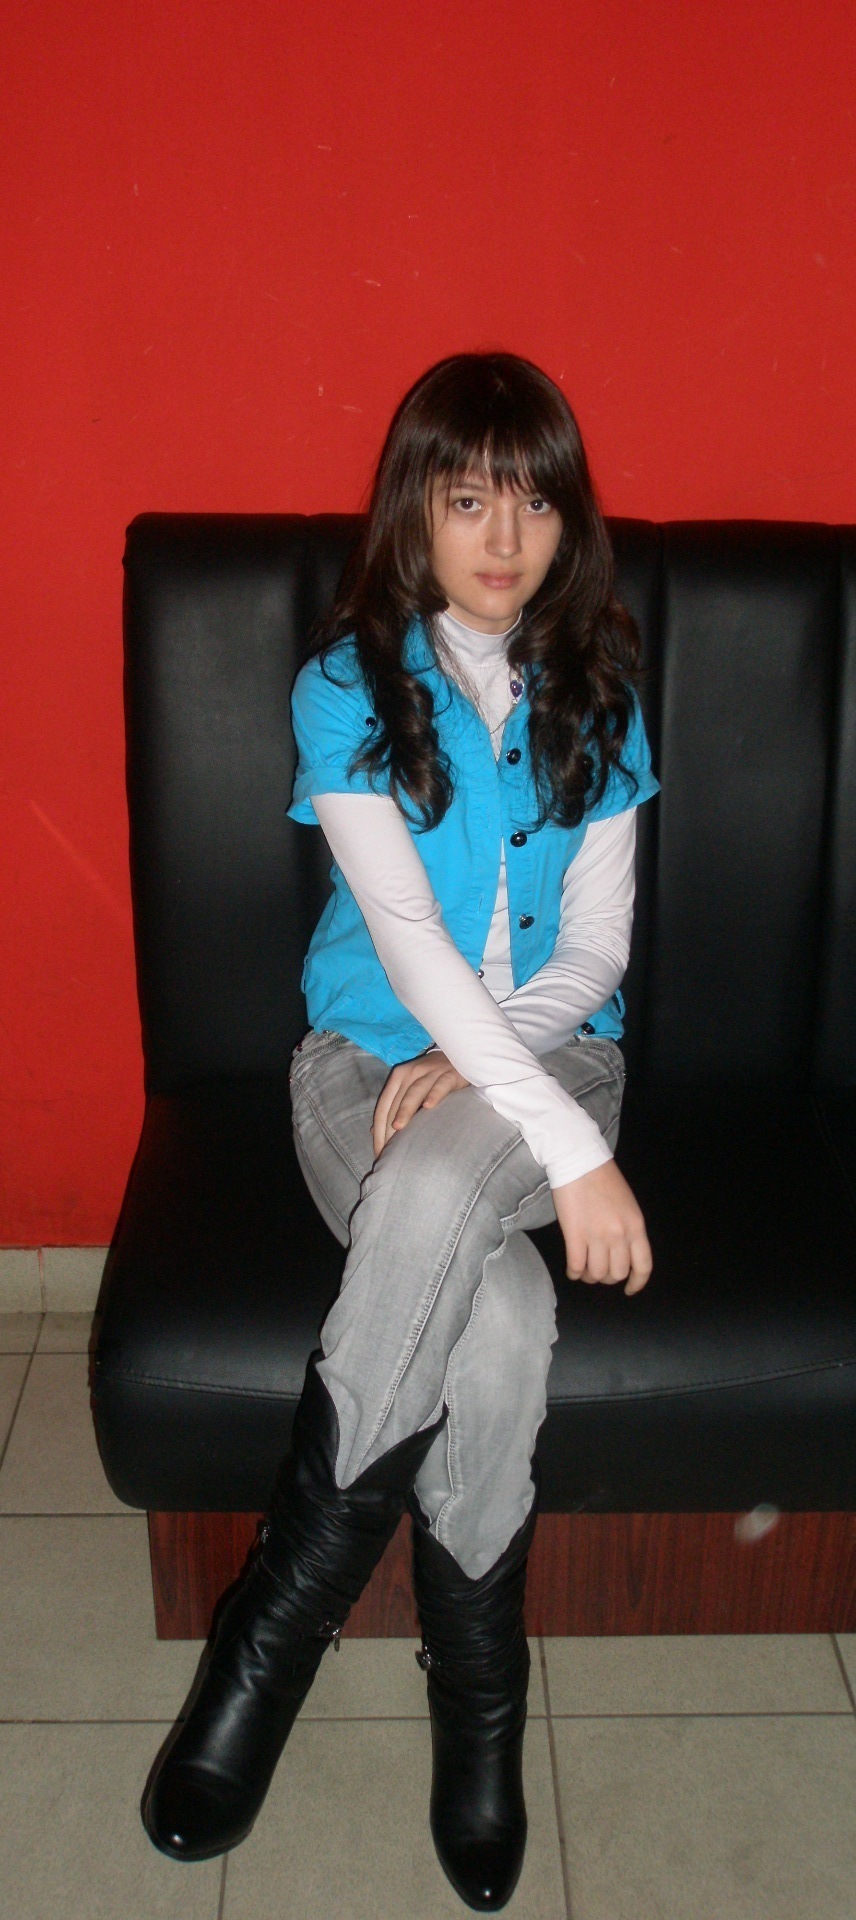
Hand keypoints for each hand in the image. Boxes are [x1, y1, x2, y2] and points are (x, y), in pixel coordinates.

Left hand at [372, 1051, 468, 1157]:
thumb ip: (393, 1106)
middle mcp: (411, 1074)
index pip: (384, 1106)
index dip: (379, 1129)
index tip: (379, 1152)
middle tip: (388, 1151)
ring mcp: (430, 1073)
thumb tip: (375, 1130)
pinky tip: (429, 1106)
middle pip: (396, 1102)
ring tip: (398, 1128)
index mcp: (398, 1078)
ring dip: (405, 1109)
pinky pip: (440, 1085)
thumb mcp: (409, 1087)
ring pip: (414, 1092)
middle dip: (389, 1127)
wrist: (456, 1056)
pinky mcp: (449, 1075)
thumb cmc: (430, 1077)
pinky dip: (434, 1094)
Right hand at [552, 1160, 651, 1295]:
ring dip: (589, 1276)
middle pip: (617, 1273)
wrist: (578, 1160)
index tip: (629, 1289)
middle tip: (599, 1271)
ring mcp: (597, 1236)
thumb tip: (622, 1253)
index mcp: (636, 1226)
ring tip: (584, 1269)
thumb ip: (629, 1229)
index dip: (636, 1283)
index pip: (643, 1266)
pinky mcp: (575, 1235)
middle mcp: (620, 1235)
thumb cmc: (603, 1179)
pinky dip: (574, 1272)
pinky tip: (572, 1269)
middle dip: (608, 1278)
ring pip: (596, 1274)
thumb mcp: (628, 1205)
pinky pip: (576, 1266)